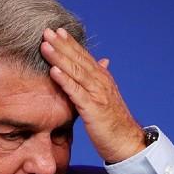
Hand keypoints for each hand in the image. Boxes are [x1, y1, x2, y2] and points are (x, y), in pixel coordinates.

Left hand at [40, 28, 144, 162]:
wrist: (127, 143)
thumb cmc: (114, 123)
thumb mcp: (106, 98)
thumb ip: (100, 79)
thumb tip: (103, 61)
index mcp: (102, 78)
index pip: (84, 56)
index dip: (70, 43)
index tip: (56, 31)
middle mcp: (101, 82)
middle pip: (78, 59)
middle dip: (61, 44)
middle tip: (46, 30)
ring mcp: (97, 94)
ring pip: (76, 71)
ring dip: (60, 57)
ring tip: (45, 45)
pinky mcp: (93, 108)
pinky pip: (76, 92)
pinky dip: (65, 80)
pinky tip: (53, 70)